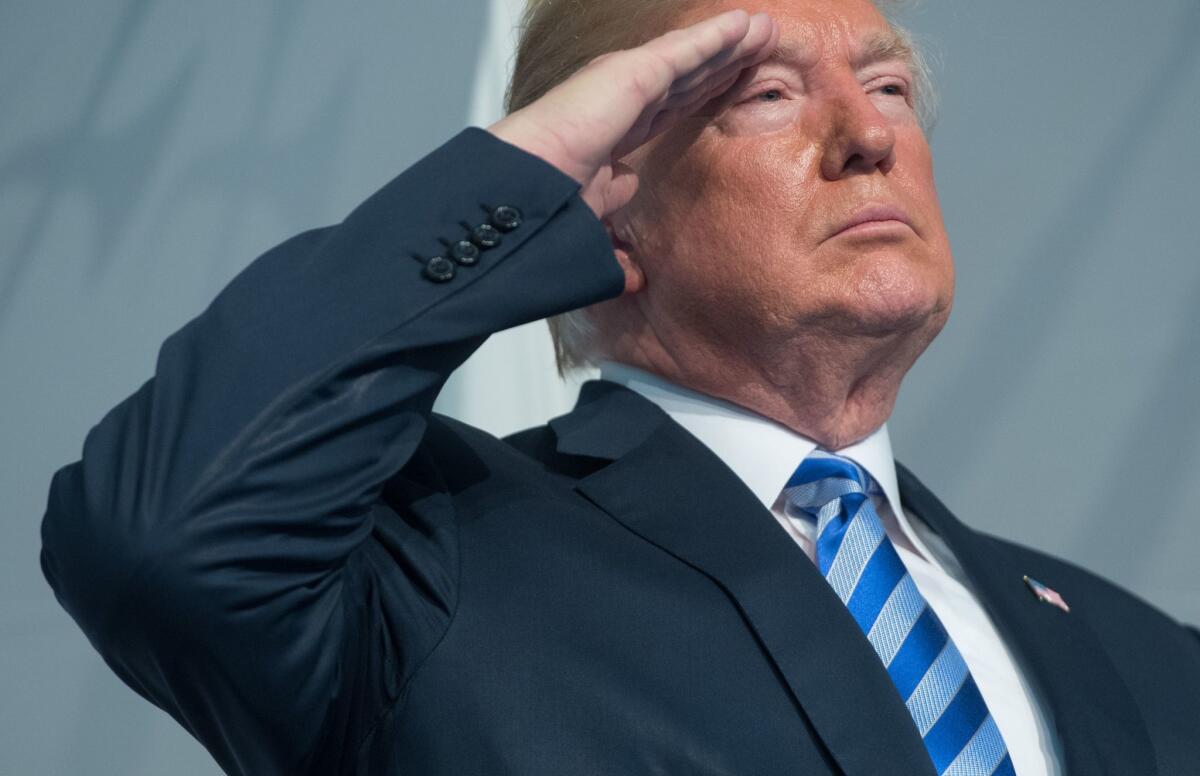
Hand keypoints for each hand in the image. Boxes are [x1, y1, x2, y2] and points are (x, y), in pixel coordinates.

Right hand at [488, 9, 777, 222]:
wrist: (526, 194)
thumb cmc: (545, 209)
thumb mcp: (593, 220)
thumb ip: (615, 217)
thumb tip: (630, 231)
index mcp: (613, 133)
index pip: (669, 109)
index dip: (702, 96)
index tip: (730, 89)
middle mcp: (619, 102)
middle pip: (687, 79)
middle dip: (724, 64)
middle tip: (760, 47)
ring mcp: (624, 84)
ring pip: (691, 60)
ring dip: (729, 44)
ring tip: (765, 30)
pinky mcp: (631, 74)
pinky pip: (685, 52)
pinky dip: (716, 38)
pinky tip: (745, 26)